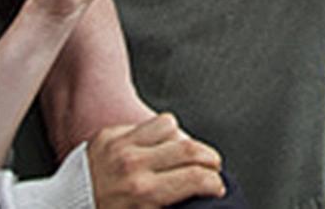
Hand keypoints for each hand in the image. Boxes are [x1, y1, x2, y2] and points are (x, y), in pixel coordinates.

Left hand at [87, 113, 224, 206]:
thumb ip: (166, 207)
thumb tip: (192, 202)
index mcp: (143, 194)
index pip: (197, 178)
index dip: (215, 183)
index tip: (216, 187)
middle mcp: (134, 166)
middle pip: (191, 149)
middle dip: (210, 160)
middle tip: (211, 169)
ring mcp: (120, 146)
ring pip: (171, 128)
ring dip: (182, 141)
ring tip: (183, 155)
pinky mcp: (107, 135)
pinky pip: (144, 123)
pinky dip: (156, 133)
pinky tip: (156, 146)